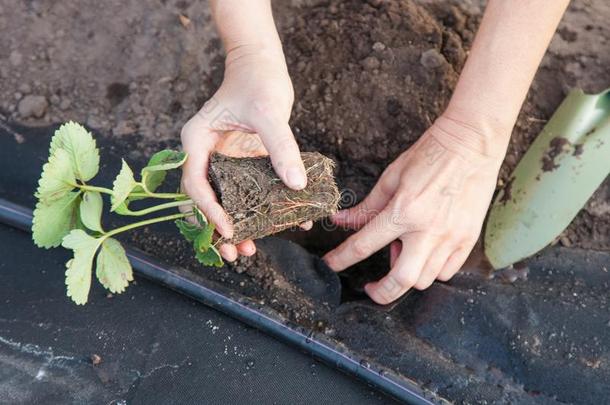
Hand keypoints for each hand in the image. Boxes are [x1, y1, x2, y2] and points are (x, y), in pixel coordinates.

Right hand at [180, 45, 307, 261]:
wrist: (262, 66)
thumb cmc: (258, 81)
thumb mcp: (269, 113)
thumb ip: (281, 147)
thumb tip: (297, 185)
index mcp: (197, 142)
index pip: (196, 185)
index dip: (210, 212)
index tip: (230, 230)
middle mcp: (205, 155)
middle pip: (205, 200)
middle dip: (218, 229)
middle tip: (236, 253)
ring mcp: (222, 160)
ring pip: (223, 200)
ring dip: (235, 225)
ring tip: (250, 249)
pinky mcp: (240, 163)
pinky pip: (245, 191)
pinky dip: (256, 208)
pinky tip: (276, 224)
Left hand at [323, 115, 504, 303]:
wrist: (471, 143)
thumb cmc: (430, 155)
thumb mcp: (391, 178)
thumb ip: (366, 207)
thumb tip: (342, 222)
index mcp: (404, 211)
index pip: (364, 245)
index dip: (341, 259)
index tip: (331, 266)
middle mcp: (428, 230)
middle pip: (402, 280)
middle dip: (382, 292)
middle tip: (371, 288)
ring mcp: (452, 237)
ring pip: (425, 279)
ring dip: (407, 275)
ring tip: (403, 251)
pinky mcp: (469, 239)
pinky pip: (447, 271)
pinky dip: (432, 270)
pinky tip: (424, 253)